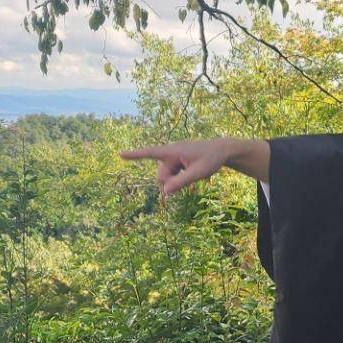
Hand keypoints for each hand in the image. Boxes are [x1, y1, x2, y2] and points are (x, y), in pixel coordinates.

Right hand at [119, 139, 250, 195]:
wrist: (222, 151)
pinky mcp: (177, 163)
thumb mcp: (198, 173)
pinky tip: (192, 172)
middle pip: (160, 176)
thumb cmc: (211, 159)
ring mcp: (174, 159)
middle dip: (170, 182)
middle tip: (189, 176)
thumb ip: (181, 182)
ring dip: (177, 180)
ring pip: (167, 178)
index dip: (135, 155)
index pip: (150, 153)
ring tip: (193, 172)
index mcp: (173, 151)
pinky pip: (172, 177)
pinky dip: (180, 178)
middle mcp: (170, 154)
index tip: (120, 154)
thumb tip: (164, 191)